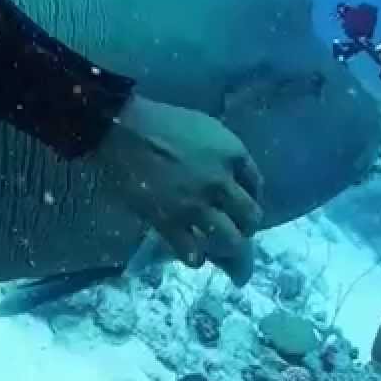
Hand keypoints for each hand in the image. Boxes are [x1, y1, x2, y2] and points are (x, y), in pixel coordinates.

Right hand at [89, 94, 263, 271]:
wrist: (123, 131)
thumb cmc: (162, 123)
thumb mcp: (205, 126)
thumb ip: (224, 152)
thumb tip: (233, 176)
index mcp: (232, 154)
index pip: (257, 185)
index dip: (253, 197)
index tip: (243, 204)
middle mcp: (221, 183)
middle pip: (251, 217)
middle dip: (247, 227)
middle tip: (237, 230)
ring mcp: (196, 206)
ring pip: (229, 241)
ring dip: (226, 246)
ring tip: (217, 246)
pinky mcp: (170, 223)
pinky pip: (192, 253)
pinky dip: (195, 257)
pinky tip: (193, 255)